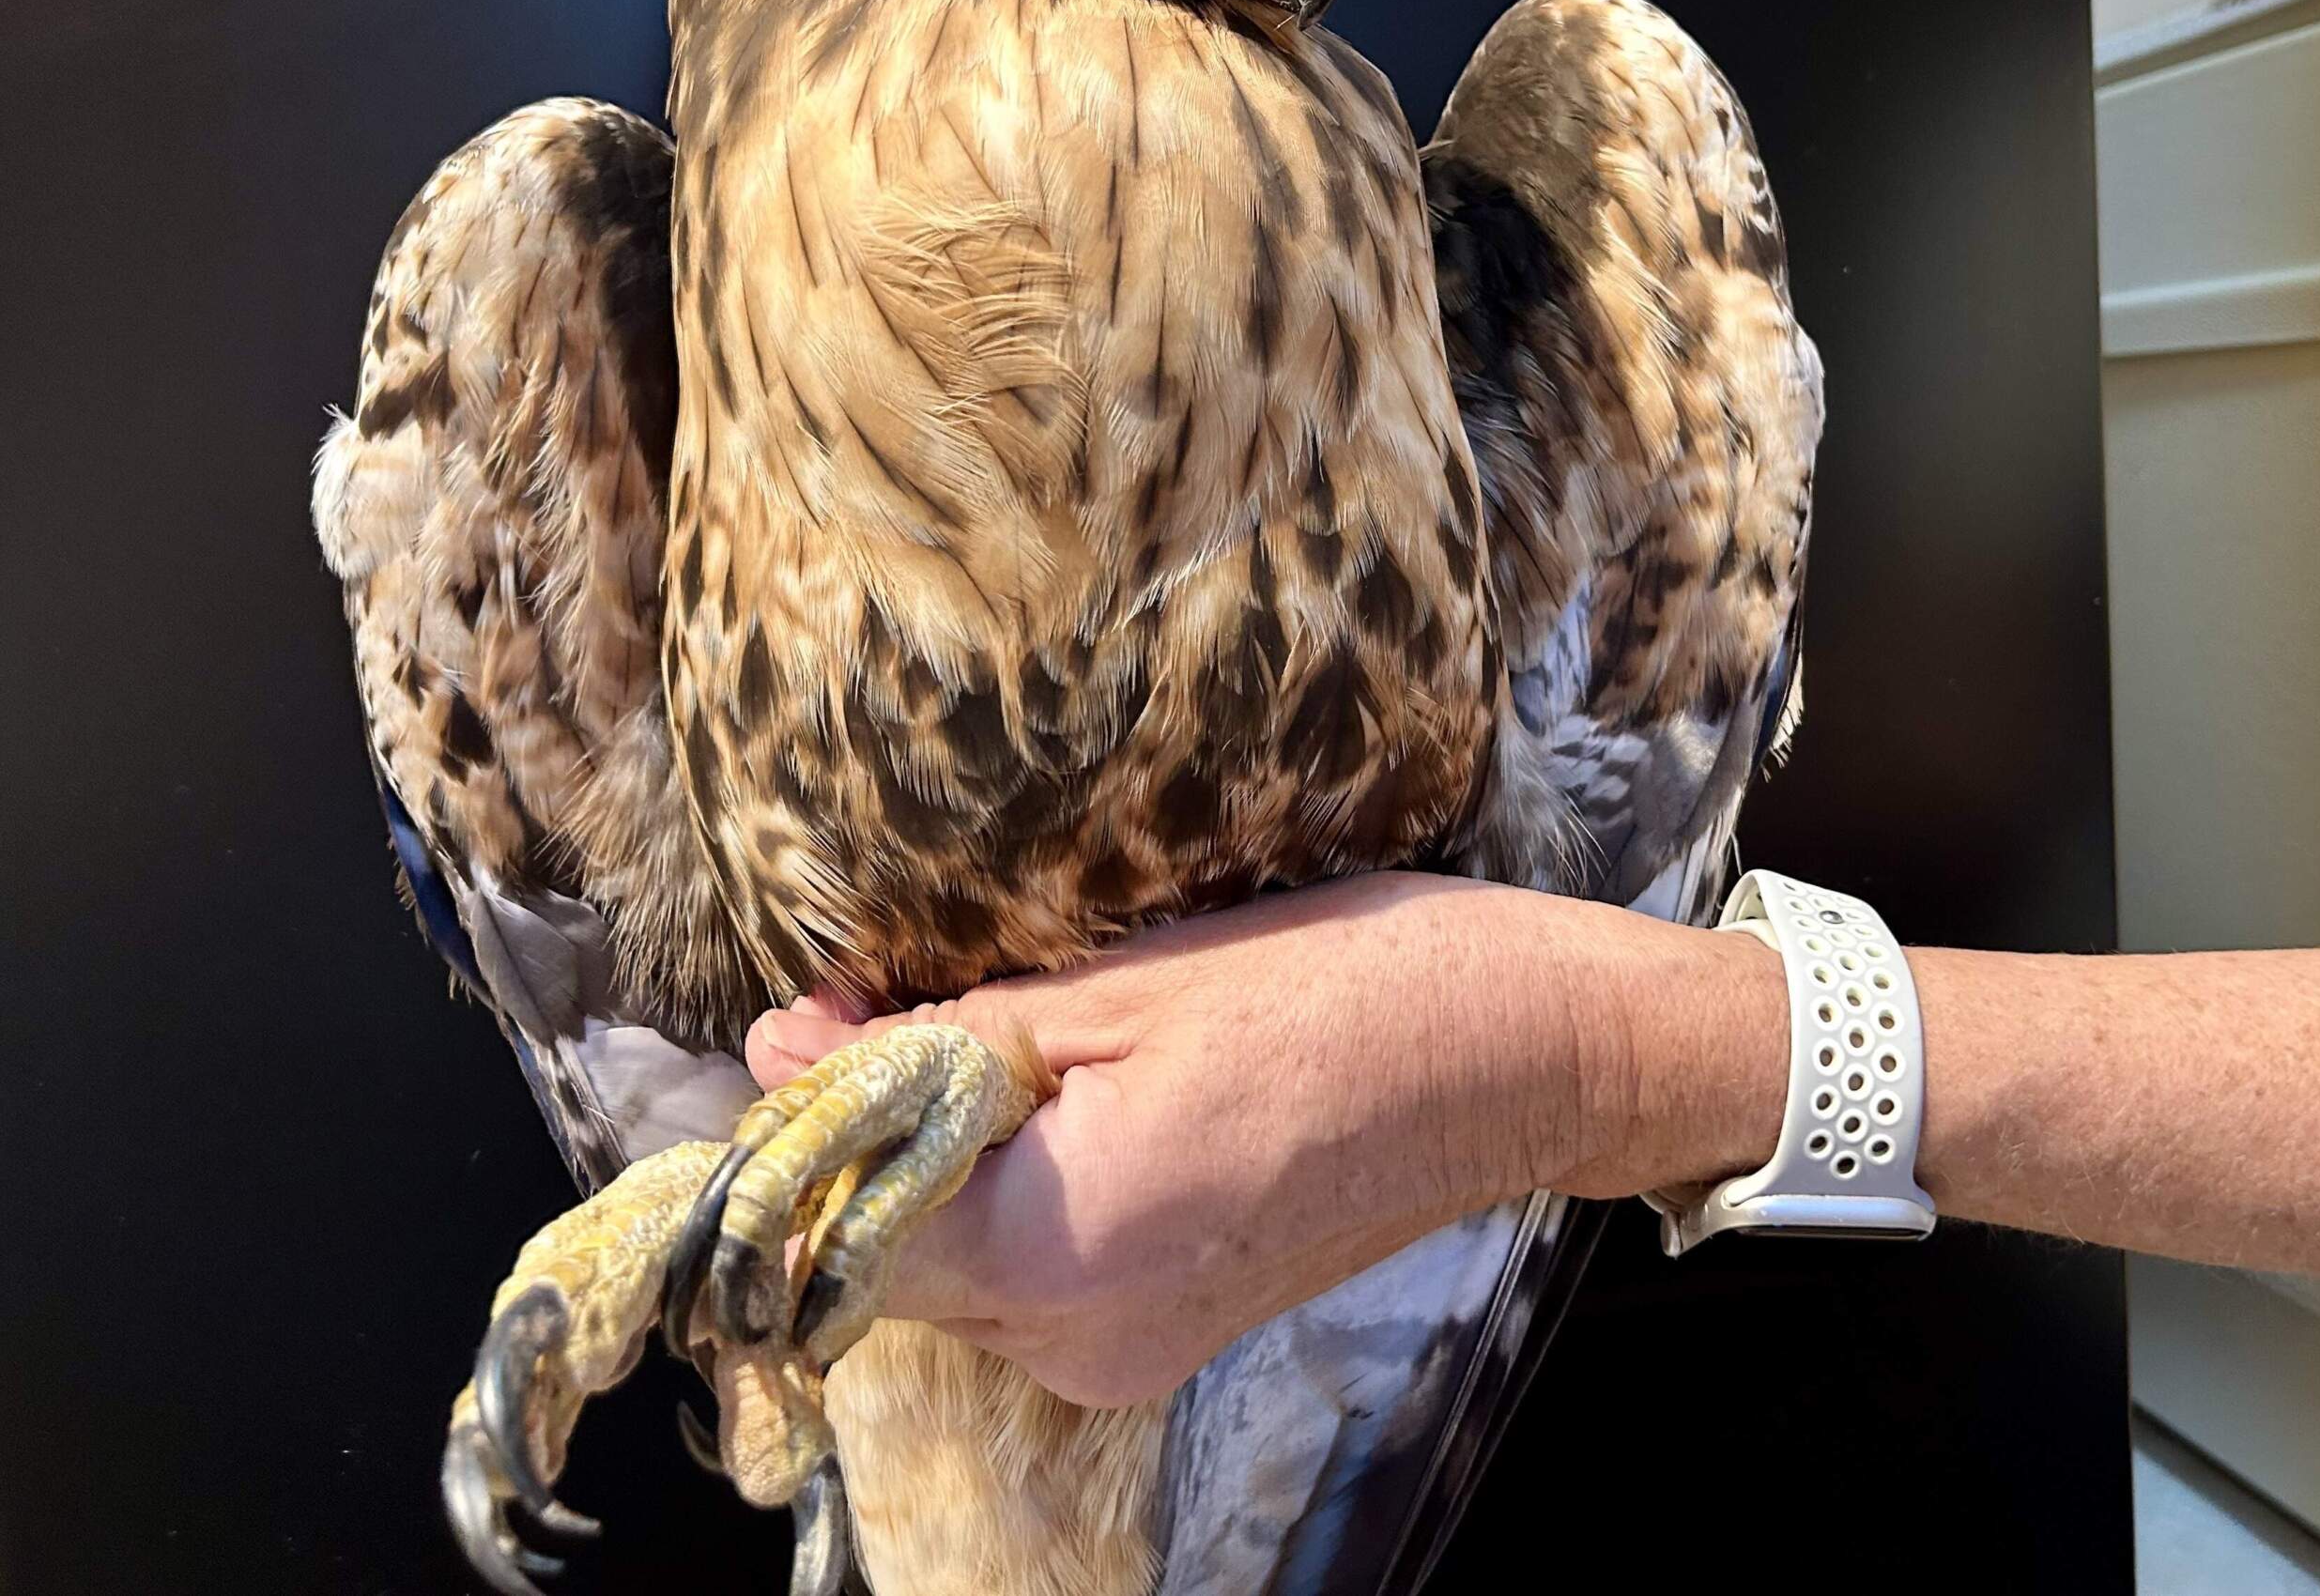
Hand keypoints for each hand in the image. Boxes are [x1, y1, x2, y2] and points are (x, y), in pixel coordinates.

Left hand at [745, 871, 1784, 1406]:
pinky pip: (1025, 1273)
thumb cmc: (1338, 988)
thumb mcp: (1121, 985)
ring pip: (949, 1264)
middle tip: (879, 995)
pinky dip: (1007, 1187)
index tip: (801, 1024)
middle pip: (881, 1255)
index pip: (830, 1227)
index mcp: (1057, 1253)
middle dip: (859, 1130)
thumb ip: (937, 1040)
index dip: (790, 1124)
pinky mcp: (1160, 1335)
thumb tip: (782, 1056)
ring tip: (990, 1026)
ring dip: (932, 1154)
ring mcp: (1122, 1354)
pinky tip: (1057, 1090)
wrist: (1516, 1052)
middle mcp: (1076, 1343)